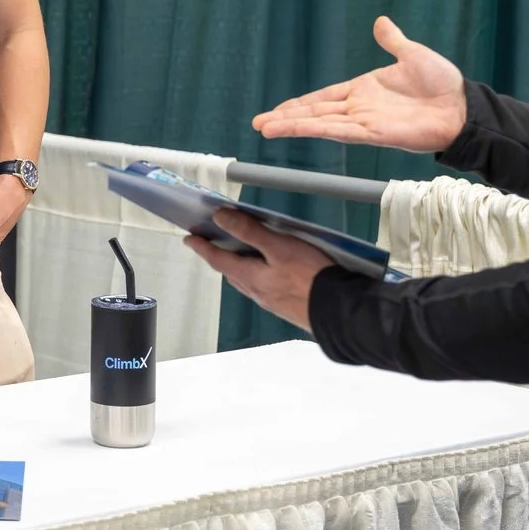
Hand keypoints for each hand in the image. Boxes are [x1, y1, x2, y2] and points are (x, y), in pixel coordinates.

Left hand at [183, 209, 328, 333]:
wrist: (339, 311)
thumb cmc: (310, 278)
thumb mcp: (278, 246)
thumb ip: (249, 231)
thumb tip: (221, 218)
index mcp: (251, 277)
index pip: (218, 259)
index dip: (202, 247)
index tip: (189, 239)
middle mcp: (258, 292)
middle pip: (231, 272)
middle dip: (219, 258)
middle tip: (211, 245)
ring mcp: (273, 301)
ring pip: (247, 282)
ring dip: (238, 268)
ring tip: (238, 256)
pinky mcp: (288, 306)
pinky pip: (264, 289)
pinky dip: (258, 277)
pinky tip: (269, 273)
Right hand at [253, 16, 466, 153]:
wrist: (461, 106)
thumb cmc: (441, 82)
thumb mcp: (411, 54)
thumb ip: (392, 41)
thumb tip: (381, 22)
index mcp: (364, 90)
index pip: (323, 98)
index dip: (299, 104)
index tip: (277, 111)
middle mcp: (359, 109)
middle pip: (314, 113)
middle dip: (285, 118)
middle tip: (259, 123)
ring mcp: (364, 123)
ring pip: (320, 124)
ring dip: (292, 126)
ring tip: (265, 128)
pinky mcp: (374, 134)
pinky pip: (339, 132)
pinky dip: (315, 129)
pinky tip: (296, 129)